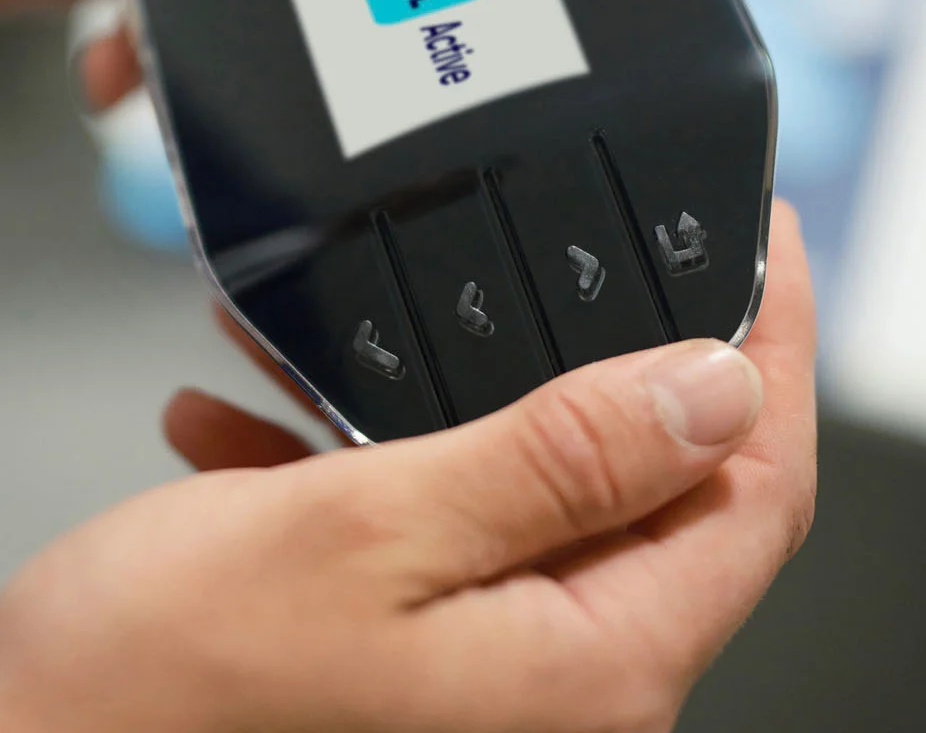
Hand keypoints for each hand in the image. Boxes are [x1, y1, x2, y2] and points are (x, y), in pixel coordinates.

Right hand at [0, 204, 818, 732]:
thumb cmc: (156, 687)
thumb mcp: (368, 525)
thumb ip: (558, 456)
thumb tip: (718, 389)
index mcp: (587, 671)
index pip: (751, 492)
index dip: (769, 351)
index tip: (762, 239)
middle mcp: (553, 697)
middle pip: (650, 493)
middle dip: (587, 353)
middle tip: (559, 241)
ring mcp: (474, 692)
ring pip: (518, 501)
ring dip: (436, 400)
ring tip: (336, 333)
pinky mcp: (394, 678)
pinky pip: (420, 543)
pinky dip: (353, 470)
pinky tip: (248, 431)